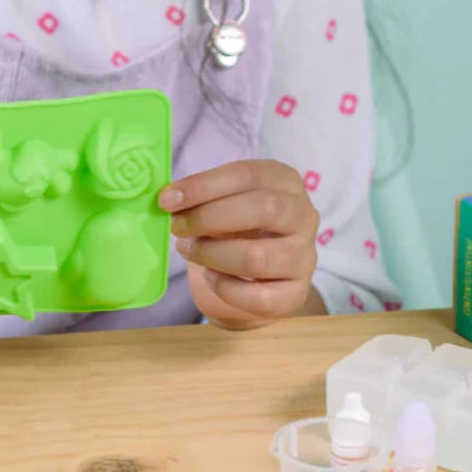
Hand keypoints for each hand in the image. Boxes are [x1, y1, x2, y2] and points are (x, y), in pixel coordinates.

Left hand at [159, 160, 322, 327]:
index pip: (247, 175)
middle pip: (263, 209)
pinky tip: (211, 276)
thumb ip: (202, 198)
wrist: (264, 274)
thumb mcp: (225, 202)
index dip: (203, 186)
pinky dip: (225, 288)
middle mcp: (303, 215)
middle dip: (209, 218)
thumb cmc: (239, 226)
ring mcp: (304, 256)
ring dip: (212, 254)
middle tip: (177, 227)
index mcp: (284, 181)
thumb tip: (169, 199)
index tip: (168, 199)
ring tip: (189, 250)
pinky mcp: (296, 293)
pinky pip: (258, 297)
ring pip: (257, 257)